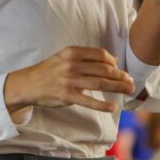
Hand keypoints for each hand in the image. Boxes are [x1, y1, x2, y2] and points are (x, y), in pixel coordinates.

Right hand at [4, 46, 134, 114]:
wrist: (28, 84)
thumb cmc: (49, 70)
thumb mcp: (64, 57)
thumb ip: (85, 57)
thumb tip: (112, 60)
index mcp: (72, 52)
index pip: (100, 55)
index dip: (113, 61)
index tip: (119, 68)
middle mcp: (72, 65)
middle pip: (104, 69)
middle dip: (120, 76)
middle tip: (131, 81)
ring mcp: (70, 81)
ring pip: (101, 84)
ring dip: (118, 87)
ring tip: (129, 90)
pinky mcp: (68, 96)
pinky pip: (89, 101)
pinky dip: (102, 105)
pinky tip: (112, 107)